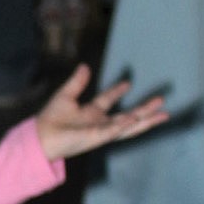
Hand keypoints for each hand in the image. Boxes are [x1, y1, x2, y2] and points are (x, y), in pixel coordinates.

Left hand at [36, 64, 166, 161]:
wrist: (40, 137)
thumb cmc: (50, 120)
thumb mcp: (66, 95)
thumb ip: (77, 82)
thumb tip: (84, 66)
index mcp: (91, 113)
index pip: (108, 100)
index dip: (117, 91)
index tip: (128, 83)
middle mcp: (99, 123)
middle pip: (128, 116)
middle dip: (145, 110)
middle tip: (161, 101)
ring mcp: (100, 132)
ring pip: (128, 127)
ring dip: (145, 120)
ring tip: (162, 114)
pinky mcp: (96, 138)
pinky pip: (113, 131)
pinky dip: (124, 126)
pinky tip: (135, 118)